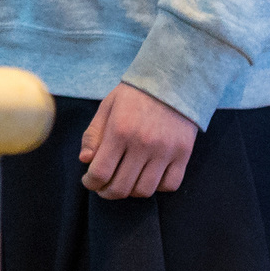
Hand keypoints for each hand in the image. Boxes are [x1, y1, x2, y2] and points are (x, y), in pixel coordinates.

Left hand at [78, 83, 197, 199]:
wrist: (174, 79)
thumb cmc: (135, 94)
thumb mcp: (108, 106)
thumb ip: (93, 134)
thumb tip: (85, 160)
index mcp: (120, 130)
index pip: (100, 173)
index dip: (91, 183)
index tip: (89, 180)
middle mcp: (143, 144)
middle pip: (121, 188)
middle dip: (106, 192)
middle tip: (104, 186)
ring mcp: (165, 151)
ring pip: (144, 191)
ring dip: (130, 192)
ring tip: (125, 181)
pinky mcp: (183, 153)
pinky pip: (169, 185)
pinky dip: (157, 187)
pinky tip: (148, 176)